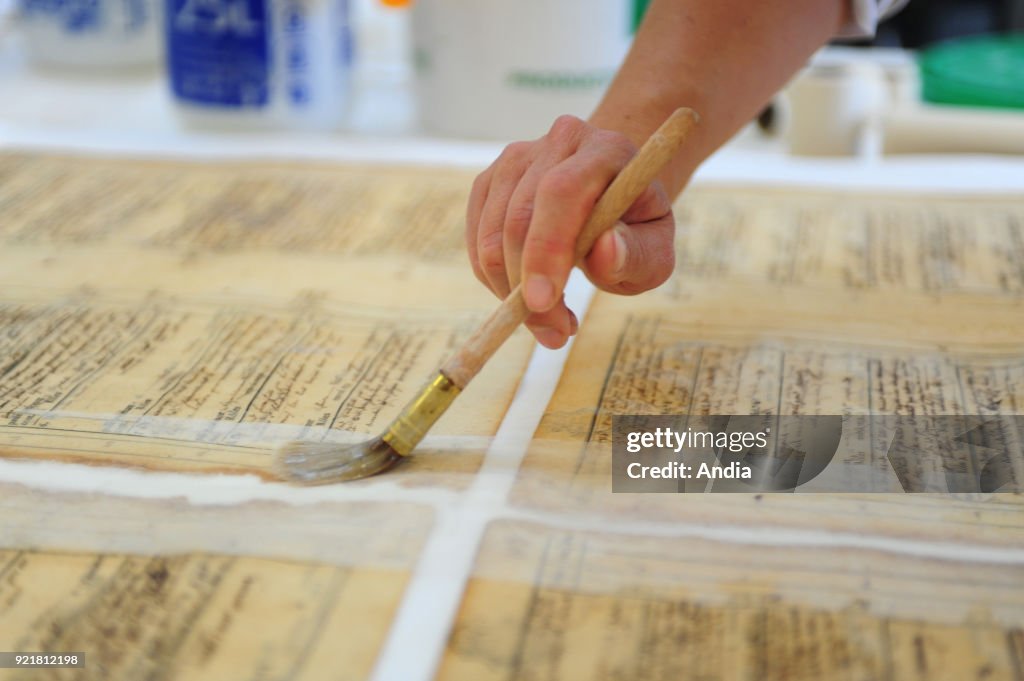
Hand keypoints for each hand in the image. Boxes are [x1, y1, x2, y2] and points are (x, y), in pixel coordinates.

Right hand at [466, 115, 675, 348]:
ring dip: (510, 291)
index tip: (542, 302)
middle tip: (554, 334)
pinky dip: (495, 281)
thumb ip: (637, 254)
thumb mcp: (654, 250)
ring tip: (550, 322)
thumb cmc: (636, 228)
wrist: (612, 197)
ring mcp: (516, 158)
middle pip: (519, 215)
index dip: (546, 247)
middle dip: (526, 285)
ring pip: (491, 234)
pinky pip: (477, 242)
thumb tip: (605, 251)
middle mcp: (557, 143)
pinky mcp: (490, 182)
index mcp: (605, 149)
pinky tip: (526, 298)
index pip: (562, 192)